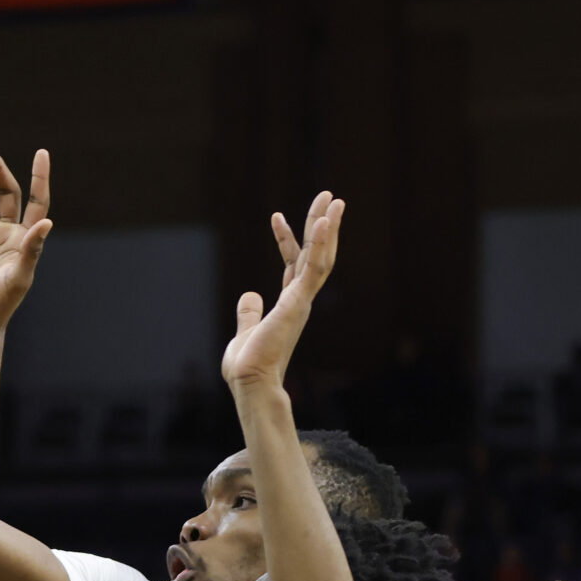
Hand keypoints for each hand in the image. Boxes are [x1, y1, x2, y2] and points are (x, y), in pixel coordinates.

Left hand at [221, 191, 343, 389]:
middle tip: (330, 196)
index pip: (291, 264)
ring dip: (328, 229)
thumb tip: (249, 295)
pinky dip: (320, 244)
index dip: (287, 240)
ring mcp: (301, 301)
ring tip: (334, 201)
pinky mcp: (298, 303)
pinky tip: (324, 223)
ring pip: (321, 257)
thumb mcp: (245, 331)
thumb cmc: (249, 366)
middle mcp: (299, 300)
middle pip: (314, 254)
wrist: (250, 383)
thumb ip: (249, 313)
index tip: (277, 216)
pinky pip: (314, 269)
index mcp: (288, 304)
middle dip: (321, 225)